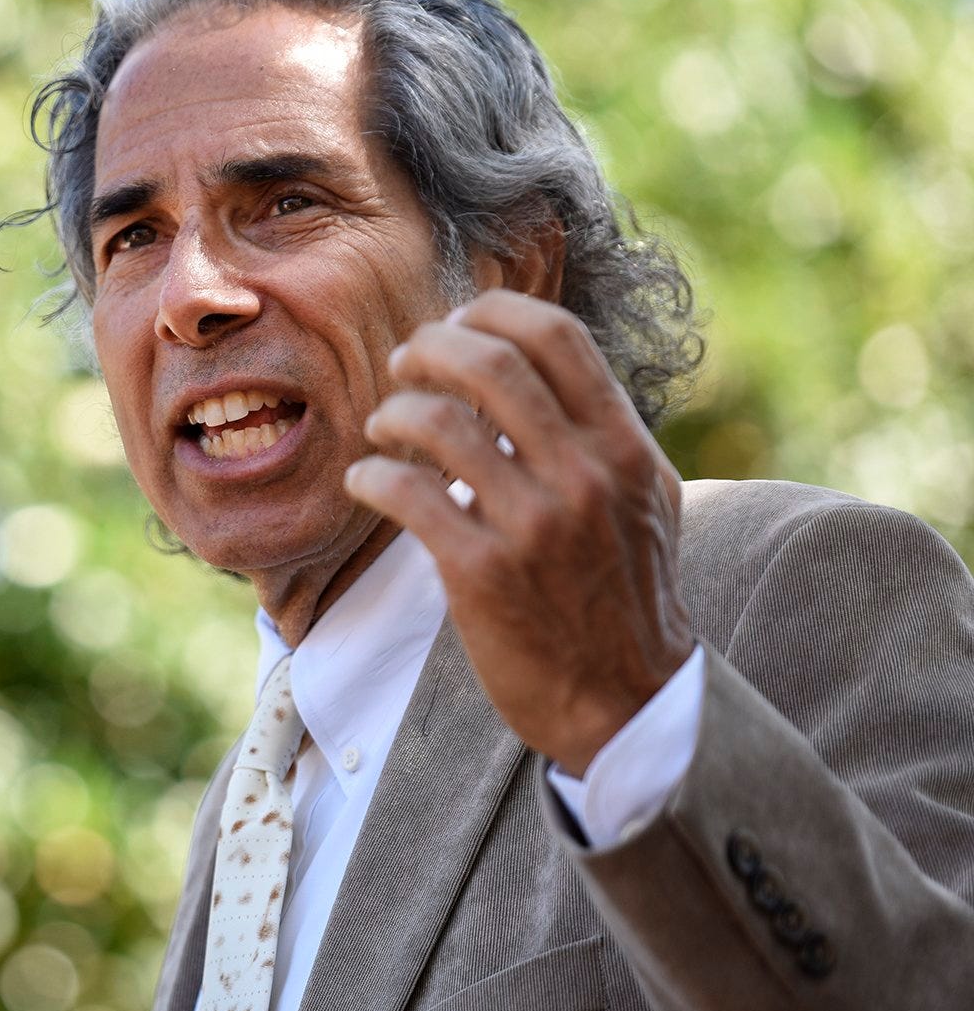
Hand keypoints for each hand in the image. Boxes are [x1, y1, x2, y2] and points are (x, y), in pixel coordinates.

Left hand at [342, 291, 694, 775]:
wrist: (625, 698)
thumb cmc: (626, 594)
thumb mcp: (644, 499)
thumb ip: (603, 432)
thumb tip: (544, 366)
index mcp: (624, 446)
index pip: (556, 335)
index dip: (491, 312)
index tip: (457, 323)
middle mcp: (585, 475)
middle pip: (489, 362)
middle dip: (429, 350)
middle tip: (404, 364)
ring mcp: (534, 523)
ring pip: (438, 422)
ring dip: (393, 413)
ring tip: (384, 430)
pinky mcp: (482, 572)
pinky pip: (406, 493)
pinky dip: (371, 476)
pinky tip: (367, 482)